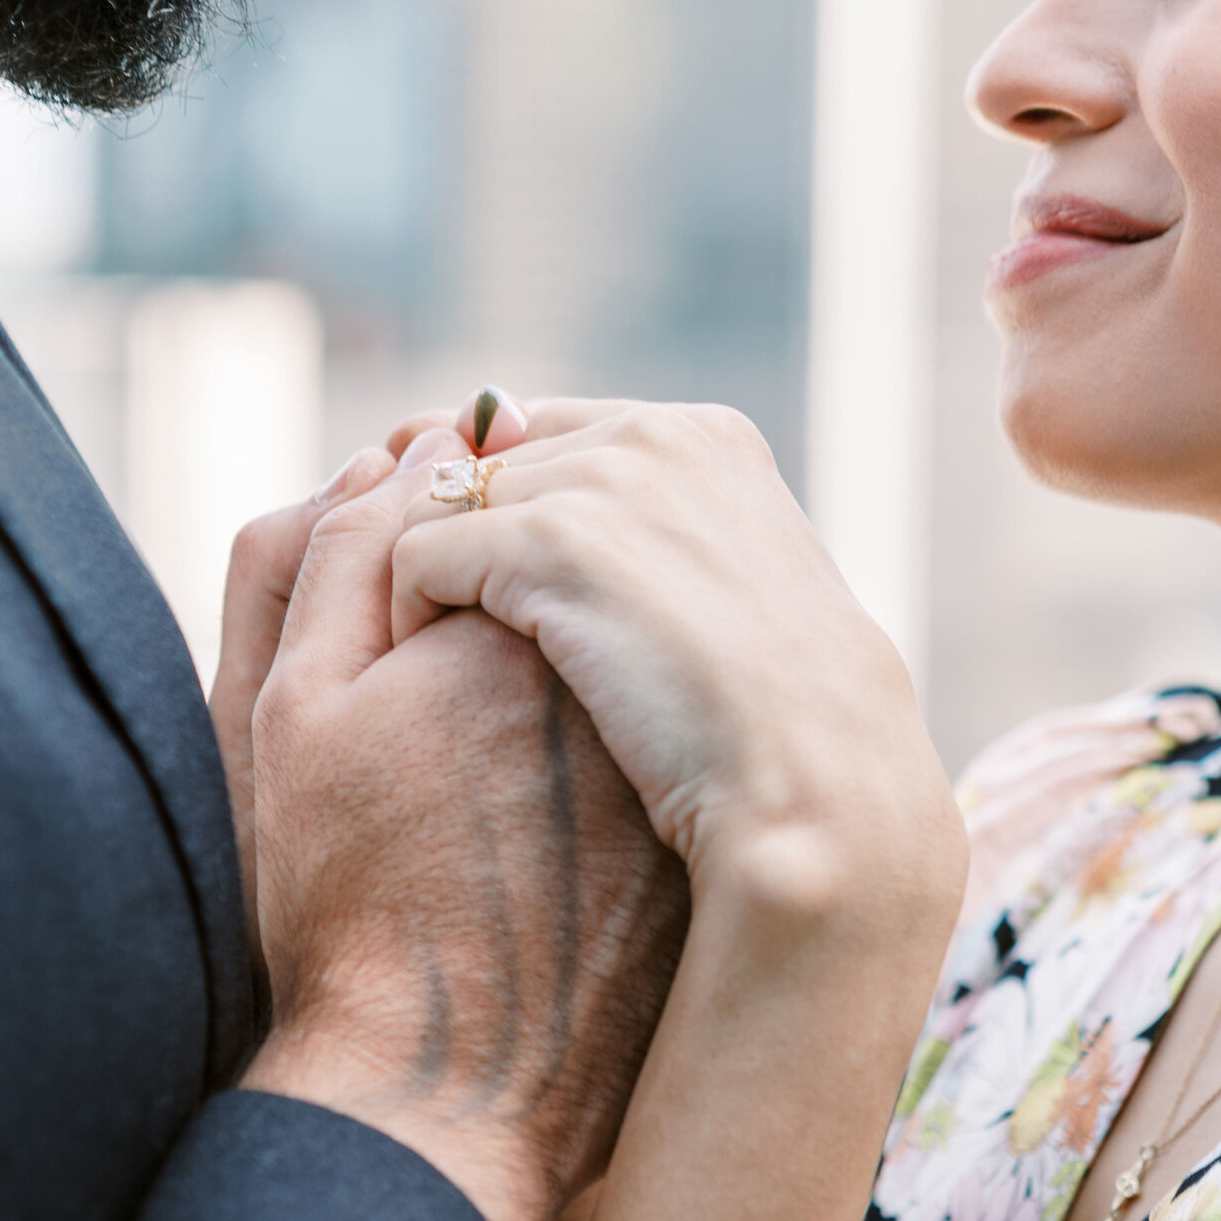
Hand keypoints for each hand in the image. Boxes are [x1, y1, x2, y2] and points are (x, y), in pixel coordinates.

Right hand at [242, 441, 688, 1220]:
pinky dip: (595, 778)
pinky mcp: (701, 834)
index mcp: (518, 625)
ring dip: (555, 699)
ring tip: (474, 815)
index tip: (387, 656)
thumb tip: (392, 464)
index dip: (420, 575)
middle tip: (426, 749)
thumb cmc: (341, 910)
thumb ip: (323, 556)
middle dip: (499, 631)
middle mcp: (625, 677)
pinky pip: (648, 759)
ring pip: (608, 679)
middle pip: (567, 594)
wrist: (447, 1091)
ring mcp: (677, 757)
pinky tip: (532, 859)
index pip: (492, 524)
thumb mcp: (284, 715)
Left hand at [388, 395, 961, 934]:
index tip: (470, 588)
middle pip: (482, 460)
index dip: (493, 511)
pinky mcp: (555, 540)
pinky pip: (419, 555)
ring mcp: (607, 482)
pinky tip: (426, 687)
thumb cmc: (772, 737)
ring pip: (438, 504)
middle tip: (423, 629)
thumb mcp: (728, 612)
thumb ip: (654, 554)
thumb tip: (556, 542)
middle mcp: (656, 437)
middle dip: (444, 538)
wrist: (813, 787)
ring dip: (417, 584)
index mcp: (706, 441)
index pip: (548, 434)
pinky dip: (407, 618)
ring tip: (421, 667)